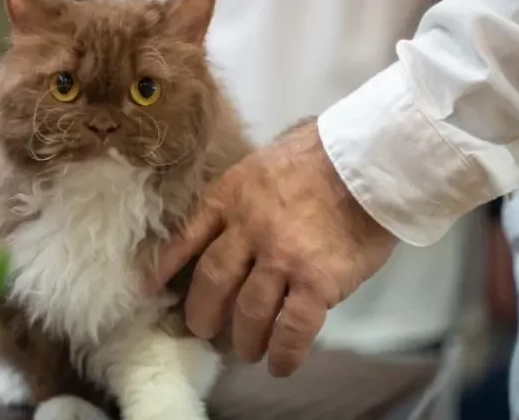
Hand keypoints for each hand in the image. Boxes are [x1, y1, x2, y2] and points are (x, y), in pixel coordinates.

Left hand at [151, 120, 396, 375]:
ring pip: (249, 311)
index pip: (186, 238)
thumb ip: (244, 194)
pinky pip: (292, 328)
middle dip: (203, 313)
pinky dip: (284, 352)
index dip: (166, 266)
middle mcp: (248, 229)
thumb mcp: (263, 161)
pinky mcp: (316, 280)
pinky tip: (281, 364)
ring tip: (246, 350)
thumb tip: (234, 218)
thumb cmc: (321, 154)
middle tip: (202, 330)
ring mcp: (281, 257)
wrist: (368, 158)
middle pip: (212, 281)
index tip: (151, 287)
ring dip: (244, 338)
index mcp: (230, 197)